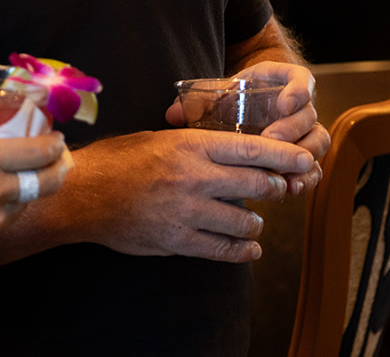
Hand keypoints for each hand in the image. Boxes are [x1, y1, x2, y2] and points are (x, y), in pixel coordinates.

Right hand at [0, 132, 69, 270]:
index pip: (37, 151)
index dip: (53, 144)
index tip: (57, 140)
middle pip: (47, 181)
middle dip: (59, 169)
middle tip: (60, 162)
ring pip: (25, 203)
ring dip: (27, 191)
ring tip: (19, 183)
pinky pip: (2, 223)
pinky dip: (1, 212)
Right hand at [35, 128, 314, 262]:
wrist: (84, 193)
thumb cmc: (119, 161)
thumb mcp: (160, 139)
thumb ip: (197, 146)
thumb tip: (237, 153)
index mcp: (189, 145)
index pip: (251, 148)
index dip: (284, 155)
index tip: (304, 159)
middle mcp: (193, 177)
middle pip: (257, 185)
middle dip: (276, 189)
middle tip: (280, 190)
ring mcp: (187, 211)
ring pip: (245, 222)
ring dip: (256, 224)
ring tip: (254, 223)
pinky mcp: (178, 240)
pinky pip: (223, 250)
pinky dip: (242, 251)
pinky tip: (248, 249)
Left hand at [165, 63, 328, 196]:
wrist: (245, 106)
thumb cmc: (232, 97)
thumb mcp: (218, 93)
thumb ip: (198, 101)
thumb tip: (172, 114)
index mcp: (282, 82)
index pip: (301, 79)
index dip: (298, 90)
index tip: (284, 102)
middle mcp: (298, 106)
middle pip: (309, 115)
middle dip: (292, 129)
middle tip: (271, 140)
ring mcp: (304, 130)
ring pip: (317, 142)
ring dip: (303, 157)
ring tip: (286, 173)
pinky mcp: (302, 154)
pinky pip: (313, 165)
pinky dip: (306, 177)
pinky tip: (292, 187)